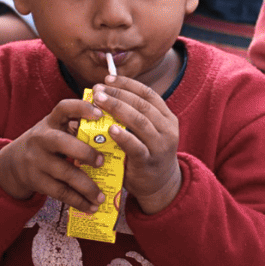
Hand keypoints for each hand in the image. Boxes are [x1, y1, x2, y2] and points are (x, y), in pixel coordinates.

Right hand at [0, 97, 108, 212]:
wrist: (13, 163)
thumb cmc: (47, 144)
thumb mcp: (56, 130)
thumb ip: (77, 129)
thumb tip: (115, 136)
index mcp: (51, 121)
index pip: (64, 108)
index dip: (81, 108)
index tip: (100, 113)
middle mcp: (41, 138)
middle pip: (62, 142)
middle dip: (85, 152)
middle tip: (102, 162)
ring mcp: (36, 160)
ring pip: (65, 173)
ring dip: (87, 187)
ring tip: (101, 196)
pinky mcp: (36, 180)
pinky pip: (60, 192)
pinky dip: (78, 201)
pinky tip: (91, 206)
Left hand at [91, 77, 181, 214]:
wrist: (160, 186)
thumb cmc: (146, 154)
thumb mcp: (145, 133)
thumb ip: (130, 117)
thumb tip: (99, 98)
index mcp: (166, 117)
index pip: (147, 94)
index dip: (127, 84)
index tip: (107, 79)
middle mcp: (167, 129)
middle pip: (142, 104)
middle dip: (118, 94)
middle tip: (97, 90)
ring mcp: (160, 146)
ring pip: (140, 121)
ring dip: (117, 108)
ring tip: (98, 101)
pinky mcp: (149, 162)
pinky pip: (136, 146)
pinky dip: (123, 136)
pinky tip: (110, 128)